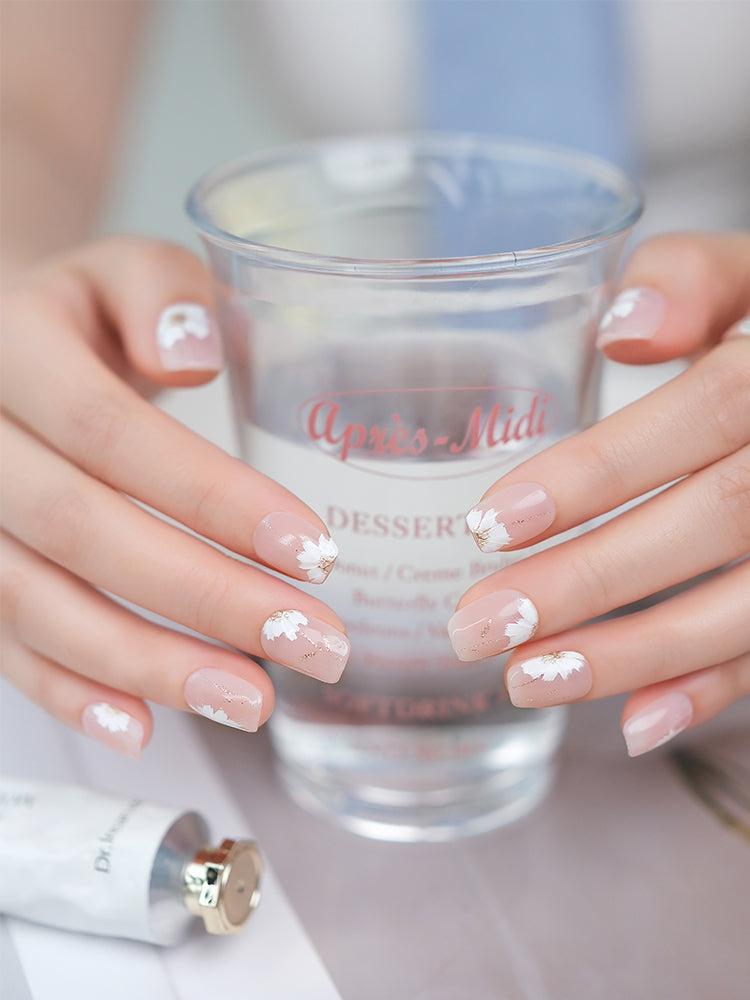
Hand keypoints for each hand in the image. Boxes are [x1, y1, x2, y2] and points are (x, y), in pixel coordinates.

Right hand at [1, 238, 347, 757]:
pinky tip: (142, 726)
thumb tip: (192, 356)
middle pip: (83, 533)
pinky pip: (3, 644)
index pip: (112, 433)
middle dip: (205, 598)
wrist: (5, 354)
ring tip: (252, 701)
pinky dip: (70, 694)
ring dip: (150, 664)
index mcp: (14, 350)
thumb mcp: (121, 270)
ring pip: (38, 605)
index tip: (314, 552)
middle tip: (312, 643)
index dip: (212, 499)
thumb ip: (160, 292)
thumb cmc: (84, 314)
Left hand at [448, 233, 749, 754]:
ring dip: (637, 654)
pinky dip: (712, 690)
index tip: (492, 523)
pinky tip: (634, 721)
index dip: (602, 471)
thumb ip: (691, 279)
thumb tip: (622, 334)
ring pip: (748, 604)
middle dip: (592, 581)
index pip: (703, 413)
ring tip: (529, 680)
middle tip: (479, 626)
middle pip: (715, 520)